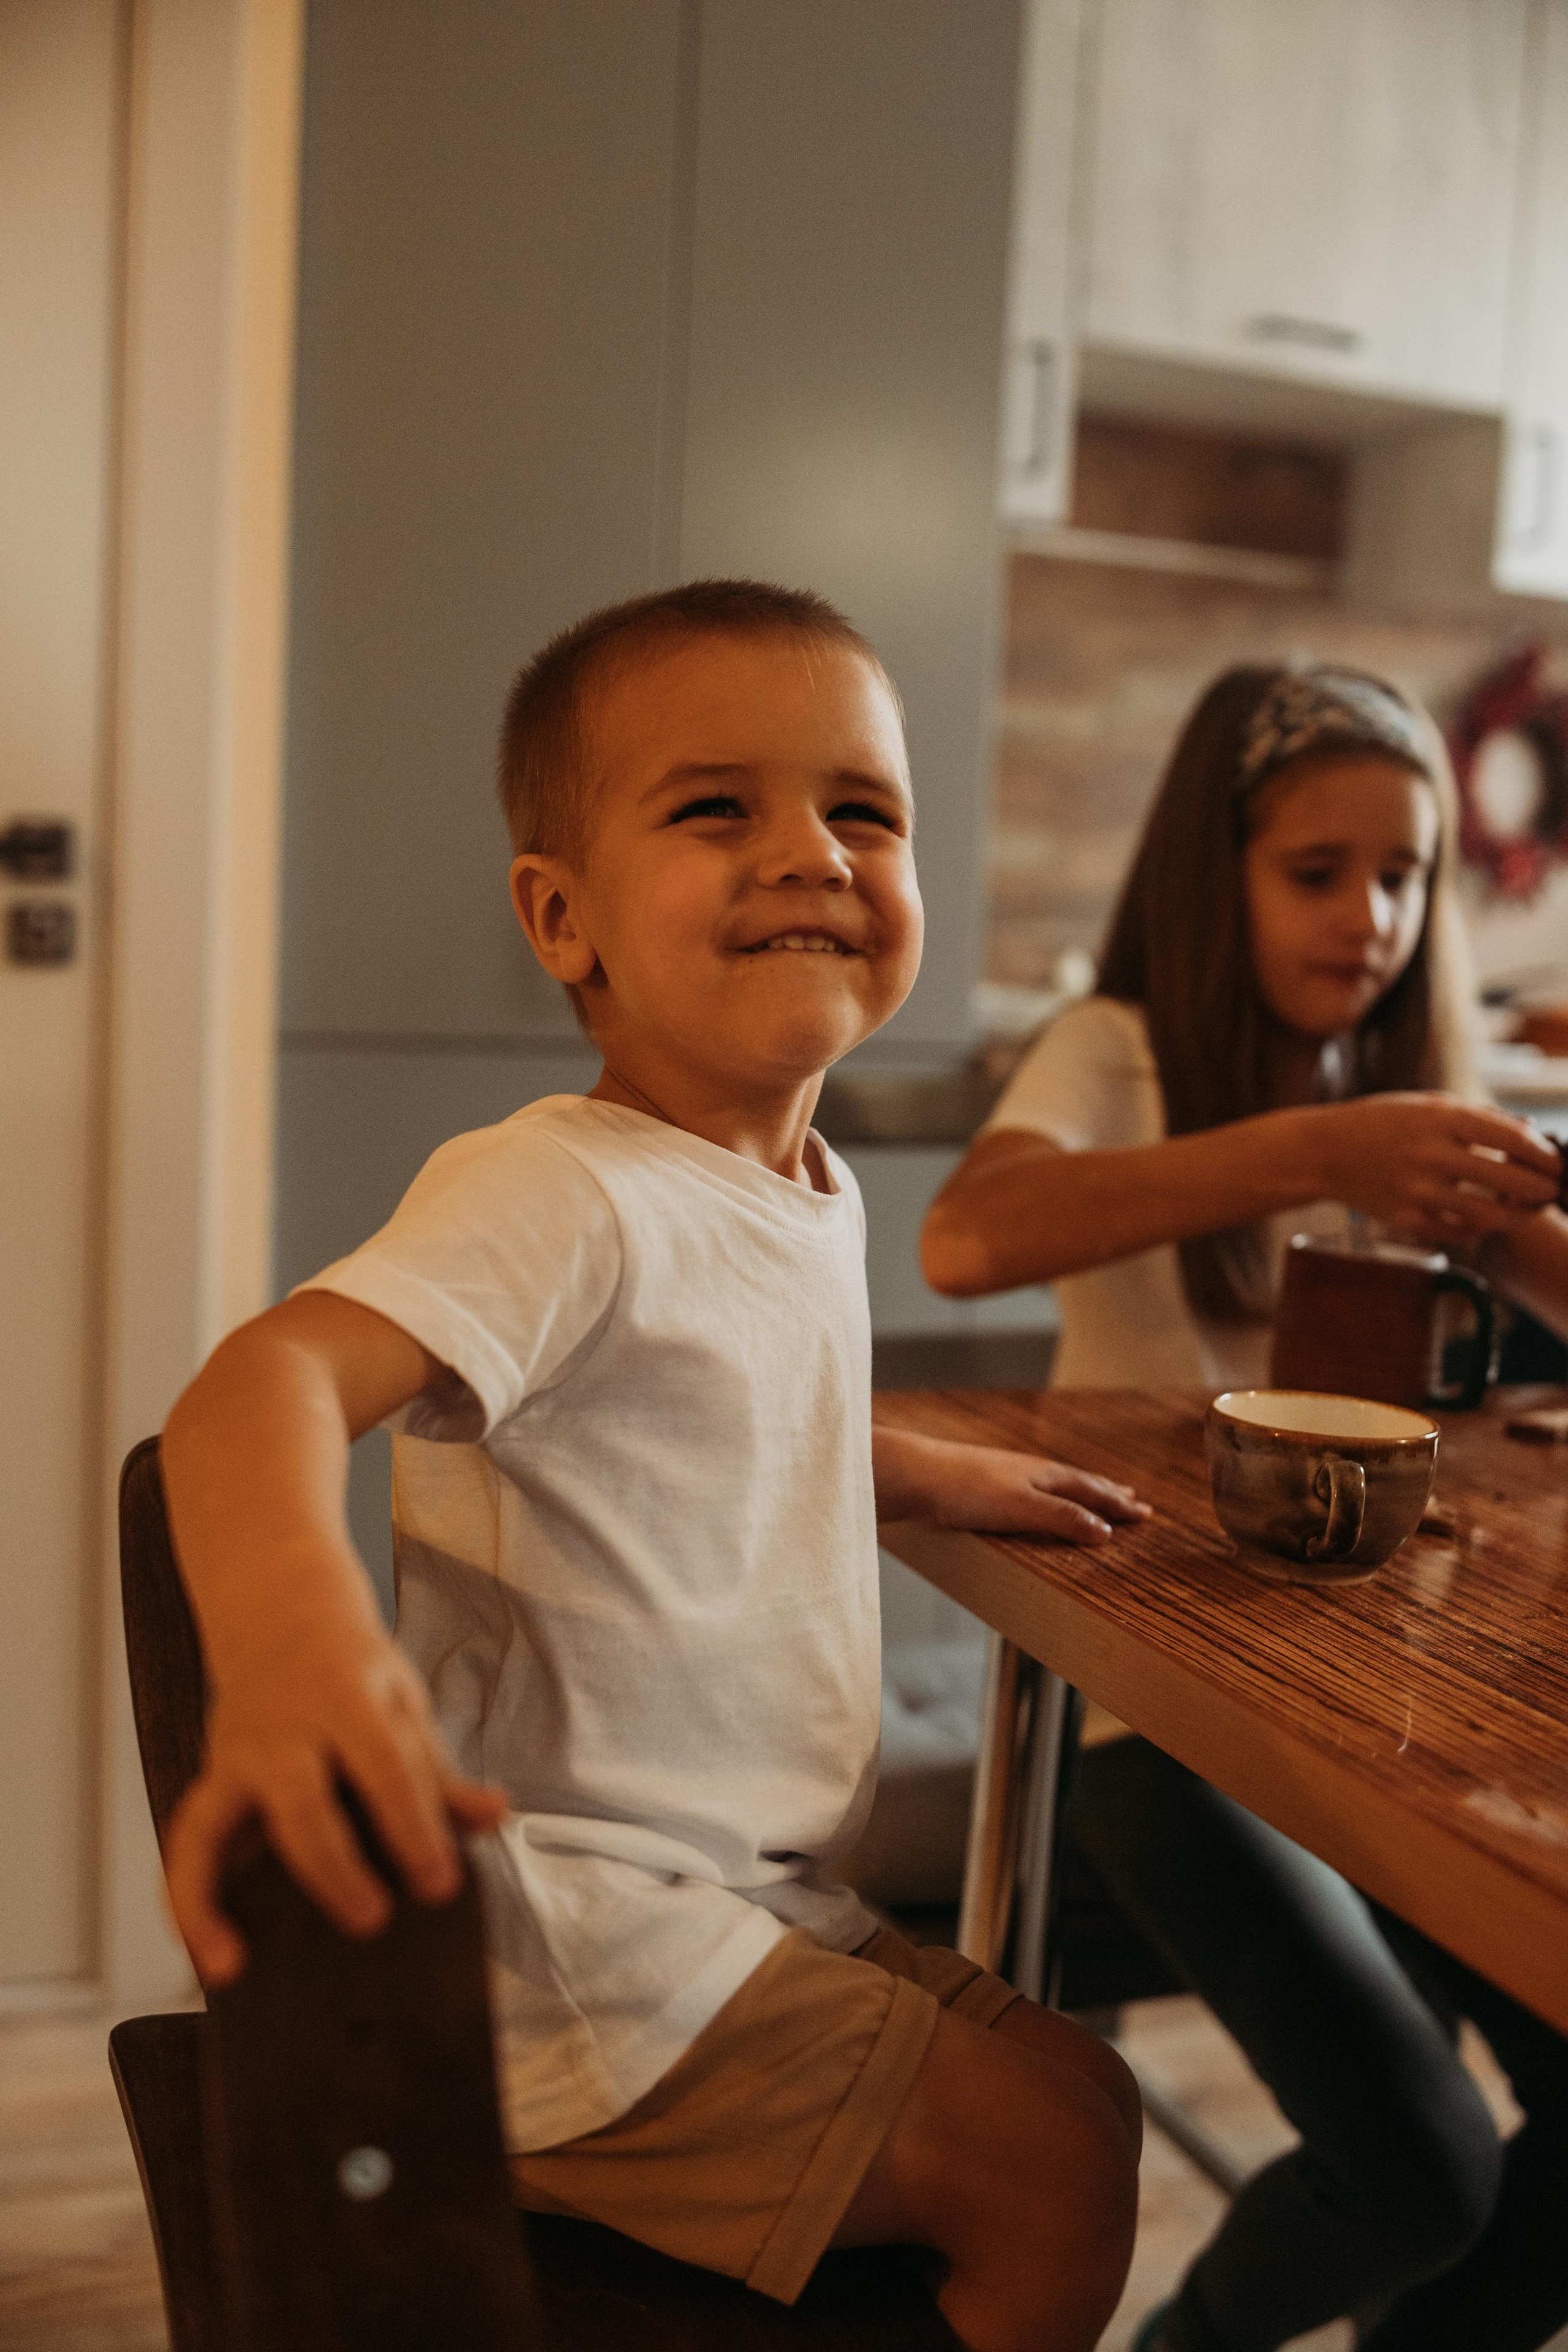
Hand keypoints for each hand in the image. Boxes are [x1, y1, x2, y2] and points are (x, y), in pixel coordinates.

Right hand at [163, 1612, 507, 1986]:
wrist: (282, 1617)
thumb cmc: (355, 1675)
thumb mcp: (405, 1705)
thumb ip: (439, 1773)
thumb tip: (494, 1816)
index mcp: (346, 1700)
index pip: (383, 1769)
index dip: (414, 1830)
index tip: (441, 1886)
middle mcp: (281, 1730)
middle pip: (300, 1804)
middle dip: (334, 1868)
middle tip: (374, 1919)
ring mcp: (235, 1757)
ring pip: (210, 1825)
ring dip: (215, 1898)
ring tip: (234, 1966)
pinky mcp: (210, 1782)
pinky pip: (182, 1844)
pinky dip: (183, 1900)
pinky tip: (204, 1953)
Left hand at [917, 1439, 1151, 1545]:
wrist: (915, 1475)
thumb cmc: (967, 1490)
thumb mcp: (1023, 1508)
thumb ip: (1063, 1518)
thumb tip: (1106, 1531)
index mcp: (1045, 1475)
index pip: (1092, 1490)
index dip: (1118, 1505)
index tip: (1146, 1513)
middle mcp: (1031, 1472)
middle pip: (1080, 1482)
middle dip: (1108, 1494)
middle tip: (1134, 1500)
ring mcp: (1009, 1476)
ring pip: (1057, 1484)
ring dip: (1082, 1492)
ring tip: (1096, 1495)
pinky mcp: (987, 1486)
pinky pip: (1035, 1490)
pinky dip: (1053, 1496)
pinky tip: (1041, 1499)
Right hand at [1311, 1095, 1560, 1243]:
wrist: (1324, 1152)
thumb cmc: (1382, 1122)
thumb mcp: (1429, 1105)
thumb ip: (1479, 1117)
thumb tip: (1530, 1134)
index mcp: (1441, 1119)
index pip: (1511, 1139)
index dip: (1543, 1154)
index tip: (1555, 1161)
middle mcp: (1431, 1155)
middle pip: (1508, 1181)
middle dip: (1541, 1189)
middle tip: (1552, 1190)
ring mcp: (1417, 1190)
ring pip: (1488, 1215)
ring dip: (1518, 1215)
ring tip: (1527, 1209)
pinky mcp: (1406, 1218)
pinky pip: (1459, 1231)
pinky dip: (1481, 1227)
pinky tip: (1488, 1218)